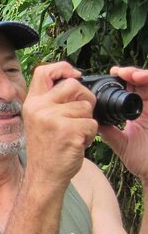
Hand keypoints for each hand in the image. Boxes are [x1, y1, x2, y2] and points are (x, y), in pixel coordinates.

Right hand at [22, 62, 96, 188]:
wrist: (43, 175)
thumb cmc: (46, 148)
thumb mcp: (39, 119)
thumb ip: (50, 101)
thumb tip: (74, 81)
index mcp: (32, 103)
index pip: (44, 72)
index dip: (63, 68)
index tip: (74, 75)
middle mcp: (39, 108)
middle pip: (73, 85)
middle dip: (85, 98)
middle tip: (80, 115)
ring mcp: (52, 119)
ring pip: (86, 107)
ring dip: (87, 121)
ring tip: (73, 135)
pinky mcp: (67, 131)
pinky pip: (91, 124)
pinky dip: (89, 135)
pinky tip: (76, 144)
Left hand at [98, 66, 147, 181]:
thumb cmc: (143, 161)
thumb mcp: (120, 143)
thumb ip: (108, 131)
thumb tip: (91, 120)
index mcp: (138, 113)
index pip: (129, 90)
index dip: (120, 81)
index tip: (108, 77)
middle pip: (140, 82)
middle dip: (129, 74)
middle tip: (117, 72)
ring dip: (140, 75)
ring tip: (128, 74)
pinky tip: (140, 80)